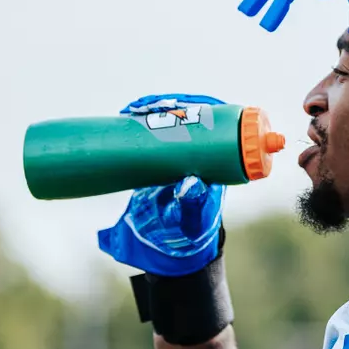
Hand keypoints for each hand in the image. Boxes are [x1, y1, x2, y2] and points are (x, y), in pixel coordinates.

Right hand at [97, 94, 226, 276]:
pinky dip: (142, 118)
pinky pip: (155, 130)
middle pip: (192, 114)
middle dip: (170, 104)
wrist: (168, 244)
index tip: (176, 105)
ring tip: (133, 109)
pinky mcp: (160, 156)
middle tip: (145, 107)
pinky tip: (128, 114)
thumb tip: (191, 184)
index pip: (217, 121)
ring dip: (154, 108)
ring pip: (172, 118)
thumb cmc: (189, 232)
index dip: (200, 106)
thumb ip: (193, 205)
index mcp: (219, 160)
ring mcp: (180, 152)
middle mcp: (202, 151)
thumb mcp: (193, 219)